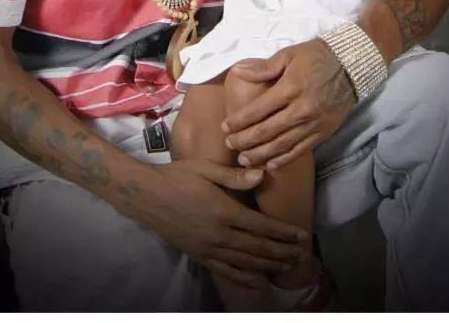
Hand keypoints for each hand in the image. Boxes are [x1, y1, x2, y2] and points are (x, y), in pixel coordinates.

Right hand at [139, 159, 308, 287]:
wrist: (147, 196)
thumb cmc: (177, 177)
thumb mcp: (206, 169)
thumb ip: (234, 176)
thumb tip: (261, 174)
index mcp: (224, 210)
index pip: (261, 226)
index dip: (283, 233)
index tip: (301, 236)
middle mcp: (219, 234)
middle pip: (258, 247)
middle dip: (282, 252)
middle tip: (301, 254)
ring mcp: (209, 248)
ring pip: (246, 262)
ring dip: (269, 265)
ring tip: (288, 266)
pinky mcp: (199, 256)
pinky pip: (226, 271)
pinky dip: (244, 277)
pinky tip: (258, 280)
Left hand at [222, 39, 355, 169]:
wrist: (352, 66)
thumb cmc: (317, 56)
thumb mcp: (289, 54)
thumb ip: (264, 67)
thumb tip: (238, 71)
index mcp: (291, 88)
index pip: (259, 109)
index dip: (240, 120)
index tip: (225, 126)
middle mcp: (302, 109)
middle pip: (268, 131)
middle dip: (245, 140)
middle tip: (230, 144)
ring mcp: (313, 124)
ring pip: (282, 145)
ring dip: (261, 154)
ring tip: (244, 158)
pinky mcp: (323, 132)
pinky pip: (300, 150)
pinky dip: (284, 159)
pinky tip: (270, 164)